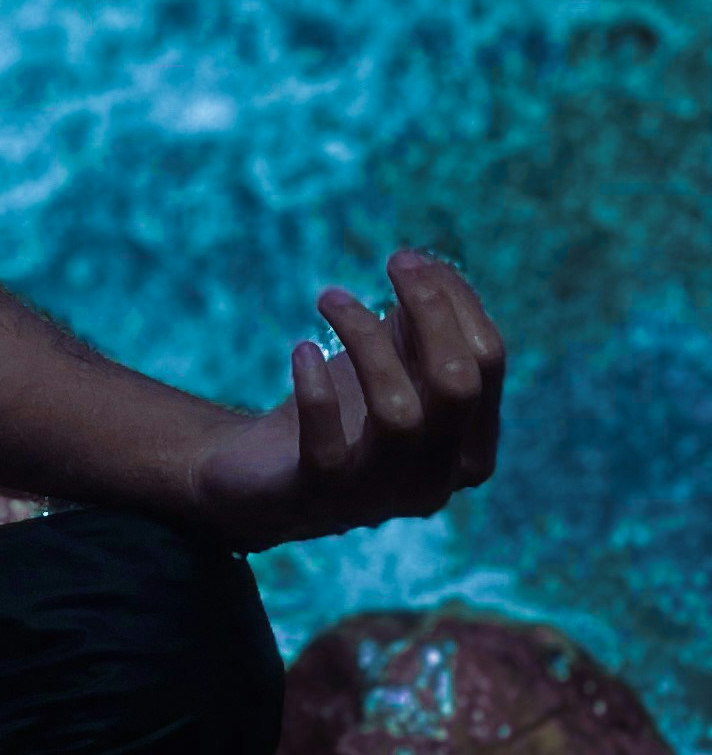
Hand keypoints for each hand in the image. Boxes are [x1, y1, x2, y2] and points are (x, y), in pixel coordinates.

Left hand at [190, 249, 504, 549]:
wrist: (266, 474)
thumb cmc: (344, 408)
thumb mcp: (392, 362)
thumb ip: (422, 322)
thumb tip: (429, 267)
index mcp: (469, 447)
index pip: (487, 362)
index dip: (454, 299)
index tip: (409, 259)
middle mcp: (437, 480)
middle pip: (457, 385)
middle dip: (429, 309)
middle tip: (392, 261)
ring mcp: (380, 495)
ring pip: (399, 413)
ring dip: (365, 339)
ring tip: (329, 297)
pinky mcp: (320, 494)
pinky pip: (327, 442)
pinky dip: (316, 388)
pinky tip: (302, 351)